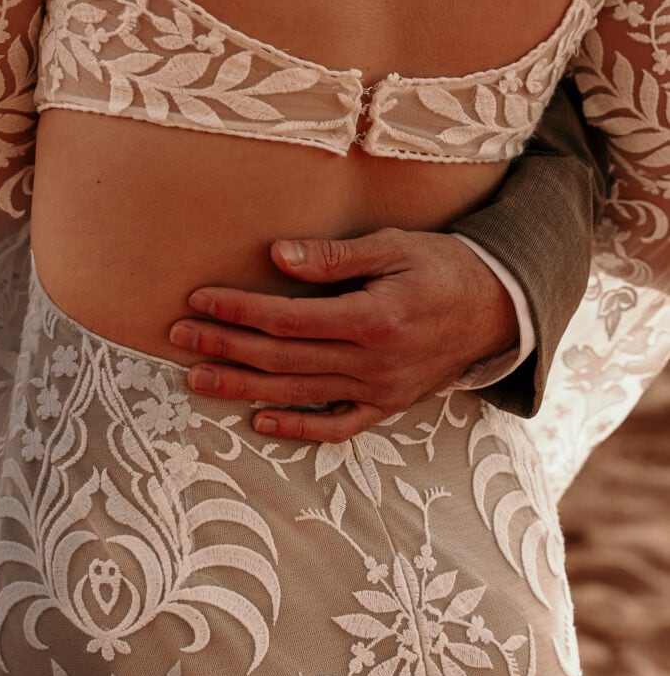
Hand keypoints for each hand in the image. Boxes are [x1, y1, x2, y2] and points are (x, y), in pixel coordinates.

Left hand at [169, 228, 518, 442]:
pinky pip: (336, 427)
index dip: (238, 310)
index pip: (287, 319)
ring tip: (196, 380)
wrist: (497, 309)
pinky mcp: (387, 406)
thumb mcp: (395, 247)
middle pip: (281, 360)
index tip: (199, 299)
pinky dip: (297, 428)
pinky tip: (261, 421)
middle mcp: (373, 363)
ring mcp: (379, 391)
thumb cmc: (443, 267)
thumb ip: (334, 257)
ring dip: (242, 388)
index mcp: (373, 319)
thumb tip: (276, 256)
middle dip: (224, 348)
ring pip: (297, 394)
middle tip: (178, 337)